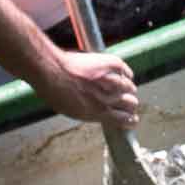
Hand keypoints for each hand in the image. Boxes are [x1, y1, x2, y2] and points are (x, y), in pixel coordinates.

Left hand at [31, 38, 145, 132]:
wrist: (52, 70)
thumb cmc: (55, 91)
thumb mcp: (73, 111)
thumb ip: (91, 112)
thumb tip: (99, 112)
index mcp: (99, 112)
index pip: (125, 119)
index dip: (130, 120)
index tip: (132, 119)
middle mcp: (108, 98)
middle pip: (132, 104)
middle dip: (130, 104)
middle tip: (128, 102)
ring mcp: (110, 81)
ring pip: (130, 87)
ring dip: (128, 89)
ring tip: (125, 87)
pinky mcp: (110, 64)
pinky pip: (125, 70)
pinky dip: (125, 73)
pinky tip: (123, 74)